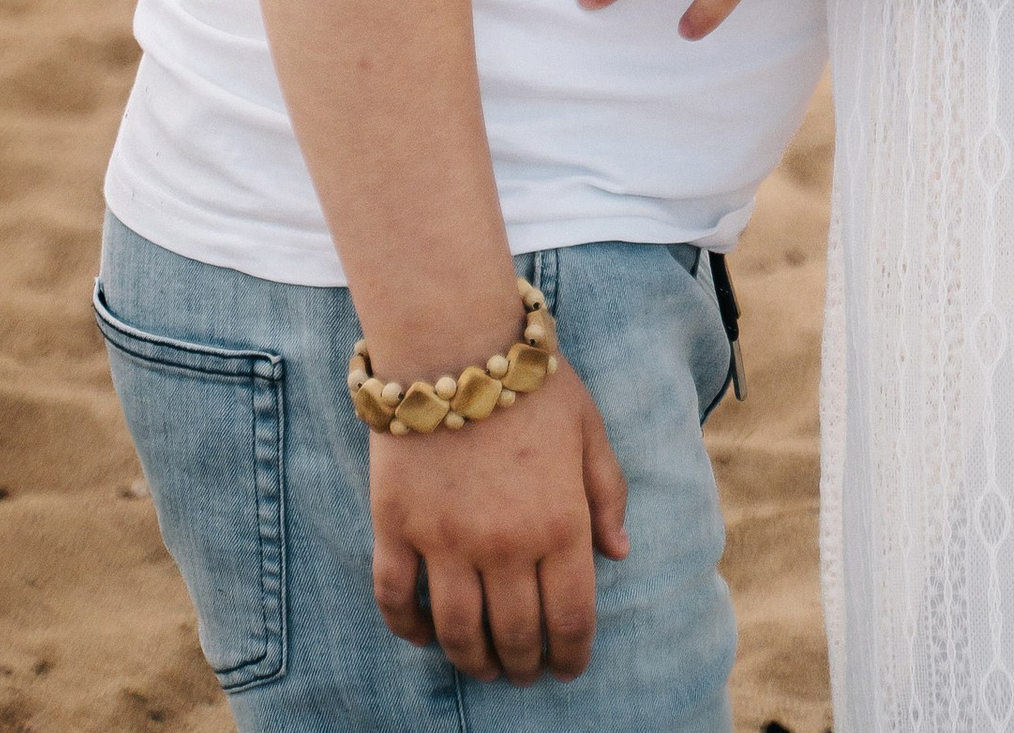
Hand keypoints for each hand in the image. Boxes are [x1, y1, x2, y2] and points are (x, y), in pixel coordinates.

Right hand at [371, 345, 628, 681]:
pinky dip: (409, 630)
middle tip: (526, 673)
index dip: (572, 654)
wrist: (454, 338)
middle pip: (515, 635)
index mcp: (559, 522)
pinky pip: (396, 600)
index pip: (570, 617)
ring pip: (458, 632)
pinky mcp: (396, 527)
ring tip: (483, 666)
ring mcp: (445, 540)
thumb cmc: (531, 380)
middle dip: (525, 666)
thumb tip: (617, 554)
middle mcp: (504, 544)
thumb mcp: (589, 427)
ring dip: (473, 661)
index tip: (569, 668)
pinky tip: (425, 636)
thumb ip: (607, 492)